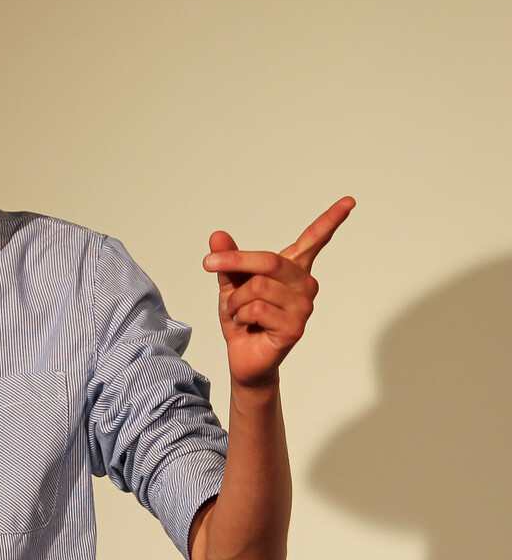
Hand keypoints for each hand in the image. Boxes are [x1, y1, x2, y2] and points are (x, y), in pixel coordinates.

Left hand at [203, 197, 354, 387]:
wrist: (243, 358)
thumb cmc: (243, 319)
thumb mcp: (230, 284)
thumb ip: (228, 260)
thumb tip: (217, 236)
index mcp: (292, 270)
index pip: (314, 240)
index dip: (331, 220)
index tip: (350, 201)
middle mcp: (304, 285)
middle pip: (269, 261)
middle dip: (234, 261)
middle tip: (209, 263)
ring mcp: (302, 307)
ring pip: (257, 287)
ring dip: (235, 300)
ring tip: (237, 312)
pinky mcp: (294, 327)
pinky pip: (257, 309)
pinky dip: (241, 315)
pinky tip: (246, 325)